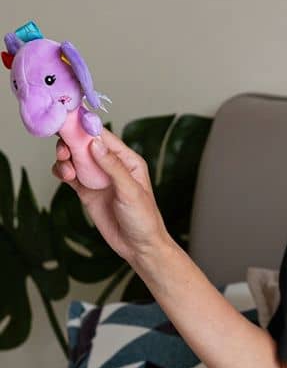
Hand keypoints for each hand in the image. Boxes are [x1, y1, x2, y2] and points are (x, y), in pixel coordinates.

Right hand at [53, 127, 169, 267]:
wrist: (138, 247)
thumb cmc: (143, 219)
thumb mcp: (130, 191)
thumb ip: (112, 166)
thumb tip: (95, 143)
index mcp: (127, 159)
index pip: (103, 136)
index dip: (85, 127)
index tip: (68, 120)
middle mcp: (110, 165)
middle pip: (83, 143)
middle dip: (70, 142)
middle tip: (63, 151)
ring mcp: (97, 177)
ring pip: (73, 157)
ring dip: (64, 158)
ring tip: (66, 171)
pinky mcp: (86, 191)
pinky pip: (69, 175)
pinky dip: (62, 172)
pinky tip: (64, 176)